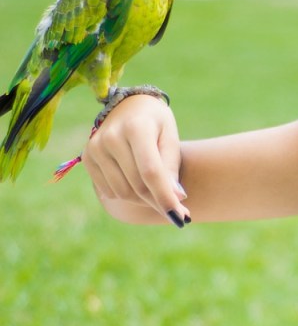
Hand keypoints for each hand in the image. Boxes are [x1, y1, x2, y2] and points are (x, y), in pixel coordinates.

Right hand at [82, 94, 189, 224]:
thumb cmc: (156, 123)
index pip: (151, 172)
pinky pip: (110, 191)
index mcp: (136, 127)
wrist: (129, 106)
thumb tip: (176, 198)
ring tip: (158, 193)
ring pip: (123, 193)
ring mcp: (95, 147)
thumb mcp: (170, 137)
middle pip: (138, 186)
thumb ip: (171, 166)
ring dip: (144, 200)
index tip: (181, 219)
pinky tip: (138, 184)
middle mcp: (111, 137)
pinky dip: (127, 195)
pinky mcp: (87, 157)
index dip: (165, 198)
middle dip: (159, 203)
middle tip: (179, 213)